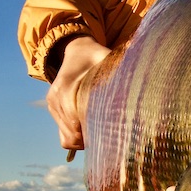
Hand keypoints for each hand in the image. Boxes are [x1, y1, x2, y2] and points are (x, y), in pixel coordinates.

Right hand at [46, 36, 109, 151]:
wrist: (77, 50)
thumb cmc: (96, 56)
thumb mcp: (108, 59)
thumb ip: (119, 70)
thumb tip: (138, 86)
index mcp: (66, 85)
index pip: (75, 120)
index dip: (93, 130)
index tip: (111, 131)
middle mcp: (55, 97)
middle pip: (73, 133)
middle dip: (92, 137)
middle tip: (111, 134)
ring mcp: (52, 105)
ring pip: (68, 138)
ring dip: (85, 140)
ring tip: (102, 131)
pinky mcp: (53, 110)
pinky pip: (64, 137)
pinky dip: (77, 139)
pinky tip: (91, 130)